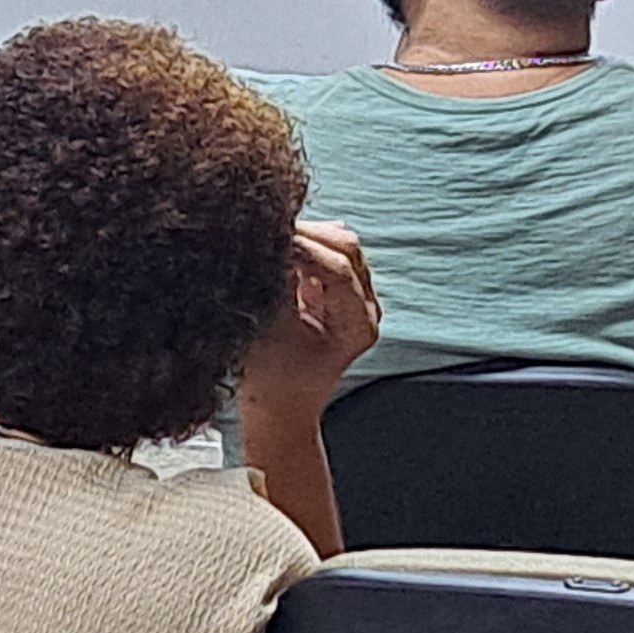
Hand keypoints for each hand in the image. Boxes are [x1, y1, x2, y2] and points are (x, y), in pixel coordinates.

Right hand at [241, 221, 380, 408]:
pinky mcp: (335, 287)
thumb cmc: (273, 382)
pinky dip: (301, 242)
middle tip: (266, 226)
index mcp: (359, 325)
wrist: (279, 406)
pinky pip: (324, 249)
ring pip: (337, 242)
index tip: (269, 236)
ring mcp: (355, 296)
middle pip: (345, 247)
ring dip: (303, 234)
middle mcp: (367, 307)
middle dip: (305, 232)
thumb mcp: (270, 332)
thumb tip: (272, 240)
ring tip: (269, 235)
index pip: (339, 269)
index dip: (303, 248)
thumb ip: (277, 284)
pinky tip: (276, 245)